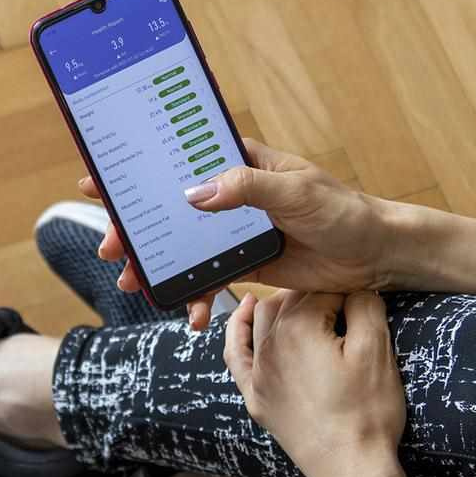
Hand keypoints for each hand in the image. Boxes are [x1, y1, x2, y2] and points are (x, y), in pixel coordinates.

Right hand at [78, 139, 390, 328]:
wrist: (375, 255)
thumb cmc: (343, 211)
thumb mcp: (297, 192)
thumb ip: (247, 188)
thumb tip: (196, 194)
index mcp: (239, 164)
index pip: (180, 160)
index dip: (138, 170)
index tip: (100, 183)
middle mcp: (230, 196)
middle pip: (169, 209)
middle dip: (136, 230)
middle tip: (111, 248)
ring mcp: (234, 232)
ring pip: (181, 248)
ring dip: (156, 268)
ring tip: (134, 285)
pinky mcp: (244, 265)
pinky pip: (207, 280)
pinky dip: (194, 298)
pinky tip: (191, 316)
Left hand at [221, 289, 409, 476]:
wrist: (350, 468)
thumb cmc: (367, 411)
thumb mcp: (377, 351)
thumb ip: (365, 305)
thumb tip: (356, 286)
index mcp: (297, 327)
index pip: (323, 290)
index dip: (348, 295)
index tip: (364, 306)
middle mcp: (268, 344)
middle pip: (292, 302)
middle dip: (318, 298)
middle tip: (347, 309)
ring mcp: (256, 371)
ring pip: (262, 319)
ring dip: (284, 305)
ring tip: (310, 303)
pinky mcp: (253, 395)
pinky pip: (235, 353)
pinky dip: (236, 328)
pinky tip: (245, 311)